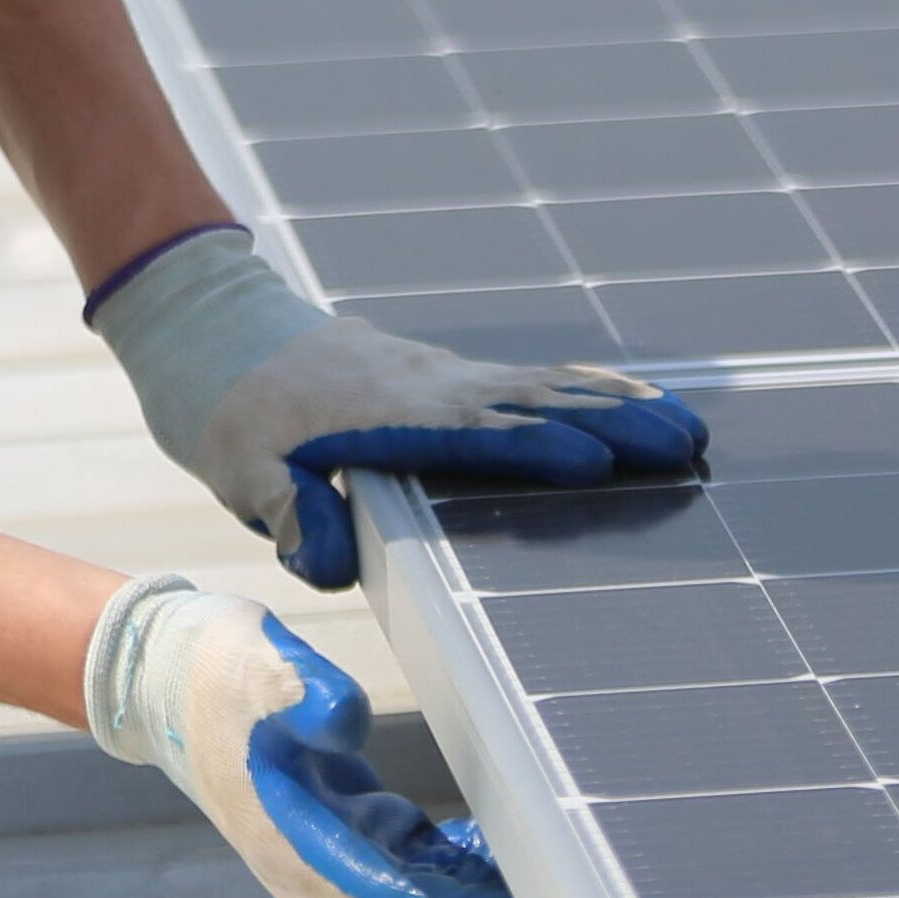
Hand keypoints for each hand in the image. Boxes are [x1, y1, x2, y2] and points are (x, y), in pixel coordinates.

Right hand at [86, 573, 525, 897]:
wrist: (152, 673)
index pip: (396, 896)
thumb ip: (305, 691)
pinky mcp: (320, 834)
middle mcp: (303, 868)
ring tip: (530, 862)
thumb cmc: (208, 669)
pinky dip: (439, 869)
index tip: (524, 894)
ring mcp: (310, 856)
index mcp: (292, 842)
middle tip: (553, 888)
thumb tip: (347, 716)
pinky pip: (392, 872)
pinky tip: (480, 844)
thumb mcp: (257, 666)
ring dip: (463, 892)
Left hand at [92, 227, 704, 586]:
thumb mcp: (240, 473)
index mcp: (380, 413)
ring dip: (612, 405)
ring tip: (686, 427)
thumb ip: (291, 514)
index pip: (469, 434)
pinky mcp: (444, 373)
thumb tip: (329, 568)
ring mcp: (440, 372)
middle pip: (530, 405)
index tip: (597, 464)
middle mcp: (424, 385)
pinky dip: (584, 387)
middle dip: (607, 426)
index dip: (532, 450)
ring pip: (540, 386)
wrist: (212, 329)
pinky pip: (526, 379)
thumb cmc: (227, 411)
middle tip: (683, 447)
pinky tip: (631, 399)